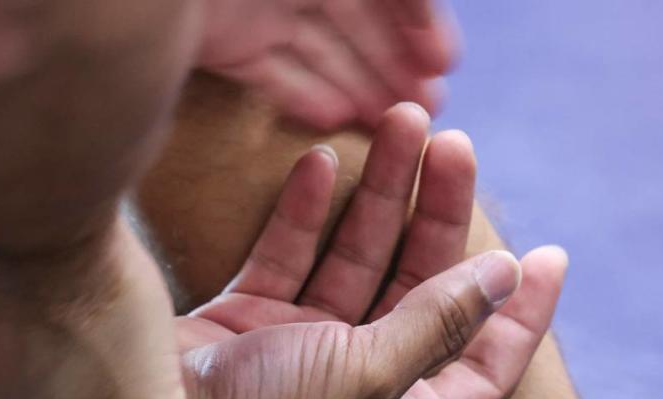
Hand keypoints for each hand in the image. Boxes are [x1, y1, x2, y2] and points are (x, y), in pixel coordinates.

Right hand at [177, 104, 568, 398]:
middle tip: (453, 145)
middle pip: (420, 286)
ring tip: (399, 126)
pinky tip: (323, 166)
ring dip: (378, 195)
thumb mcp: (367, 374)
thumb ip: (435, 323)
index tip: (549, 256)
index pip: (484, 361)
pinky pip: (290, 254)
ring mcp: (303, 343)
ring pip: (356, 257)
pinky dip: (306, 212)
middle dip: (438, 216)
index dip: (522, 314)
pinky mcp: (253, 316)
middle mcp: (359, 375)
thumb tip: (505, 275)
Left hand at [198, 0, 460, 129]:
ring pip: (318, 50)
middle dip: (394, 60)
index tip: (443, 62)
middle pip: (354, 20)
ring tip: (393, 124)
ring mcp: (252, 5)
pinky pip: (270, 70)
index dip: (416, 17)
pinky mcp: (219, 40)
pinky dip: (302, 95)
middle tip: (432, 108)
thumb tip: (426, 8)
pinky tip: (336, 121)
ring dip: (358, 85)